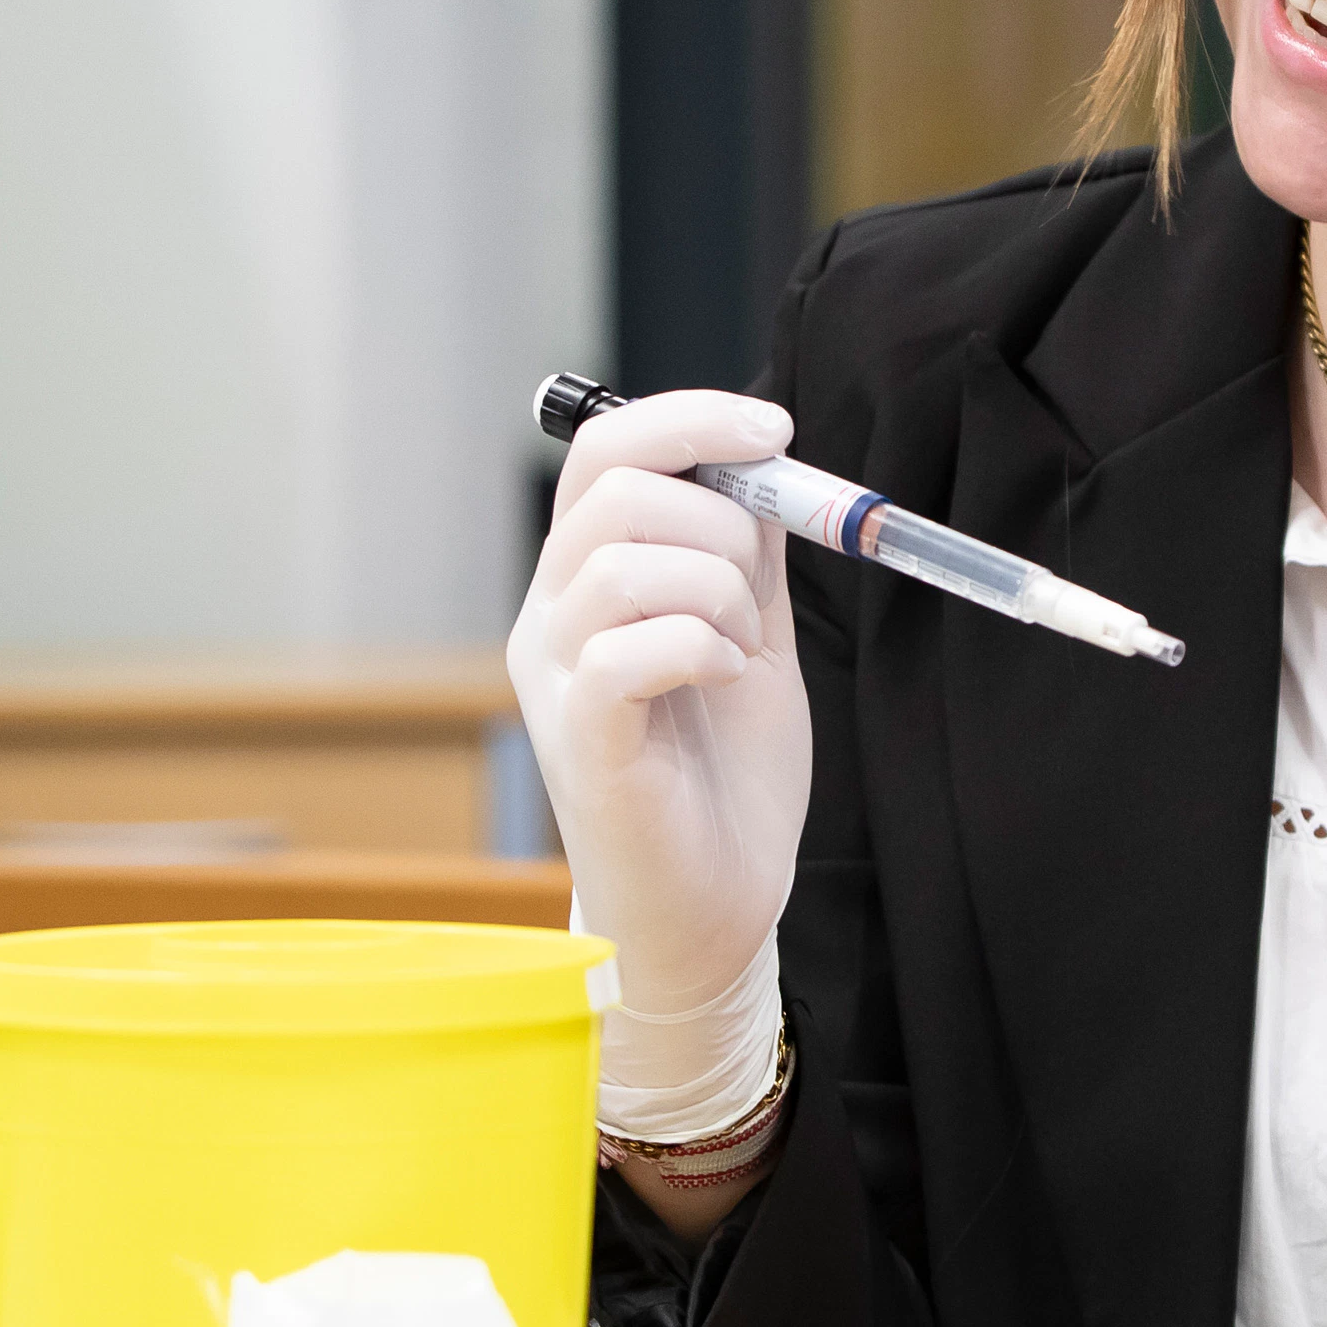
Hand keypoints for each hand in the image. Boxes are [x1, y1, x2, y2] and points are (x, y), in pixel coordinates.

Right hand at [507, 390, 812, 1112]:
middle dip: (723, 520)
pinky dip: (699, 646)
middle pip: (616, 487)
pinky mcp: (578, 738)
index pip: (606, 447)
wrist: (720, 908)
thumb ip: (751, 552)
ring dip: (720, 592)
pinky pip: (628, 645)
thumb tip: (765, 461)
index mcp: (586, 578)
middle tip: (758, 600)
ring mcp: (556, 676)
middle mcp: (552, 615)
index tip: (775, 430)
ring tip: (740, 654)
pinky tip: (722, 684)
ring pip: (625, 559)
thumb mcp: (753, 635)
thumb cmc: (728, 776)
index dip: (691, 418)